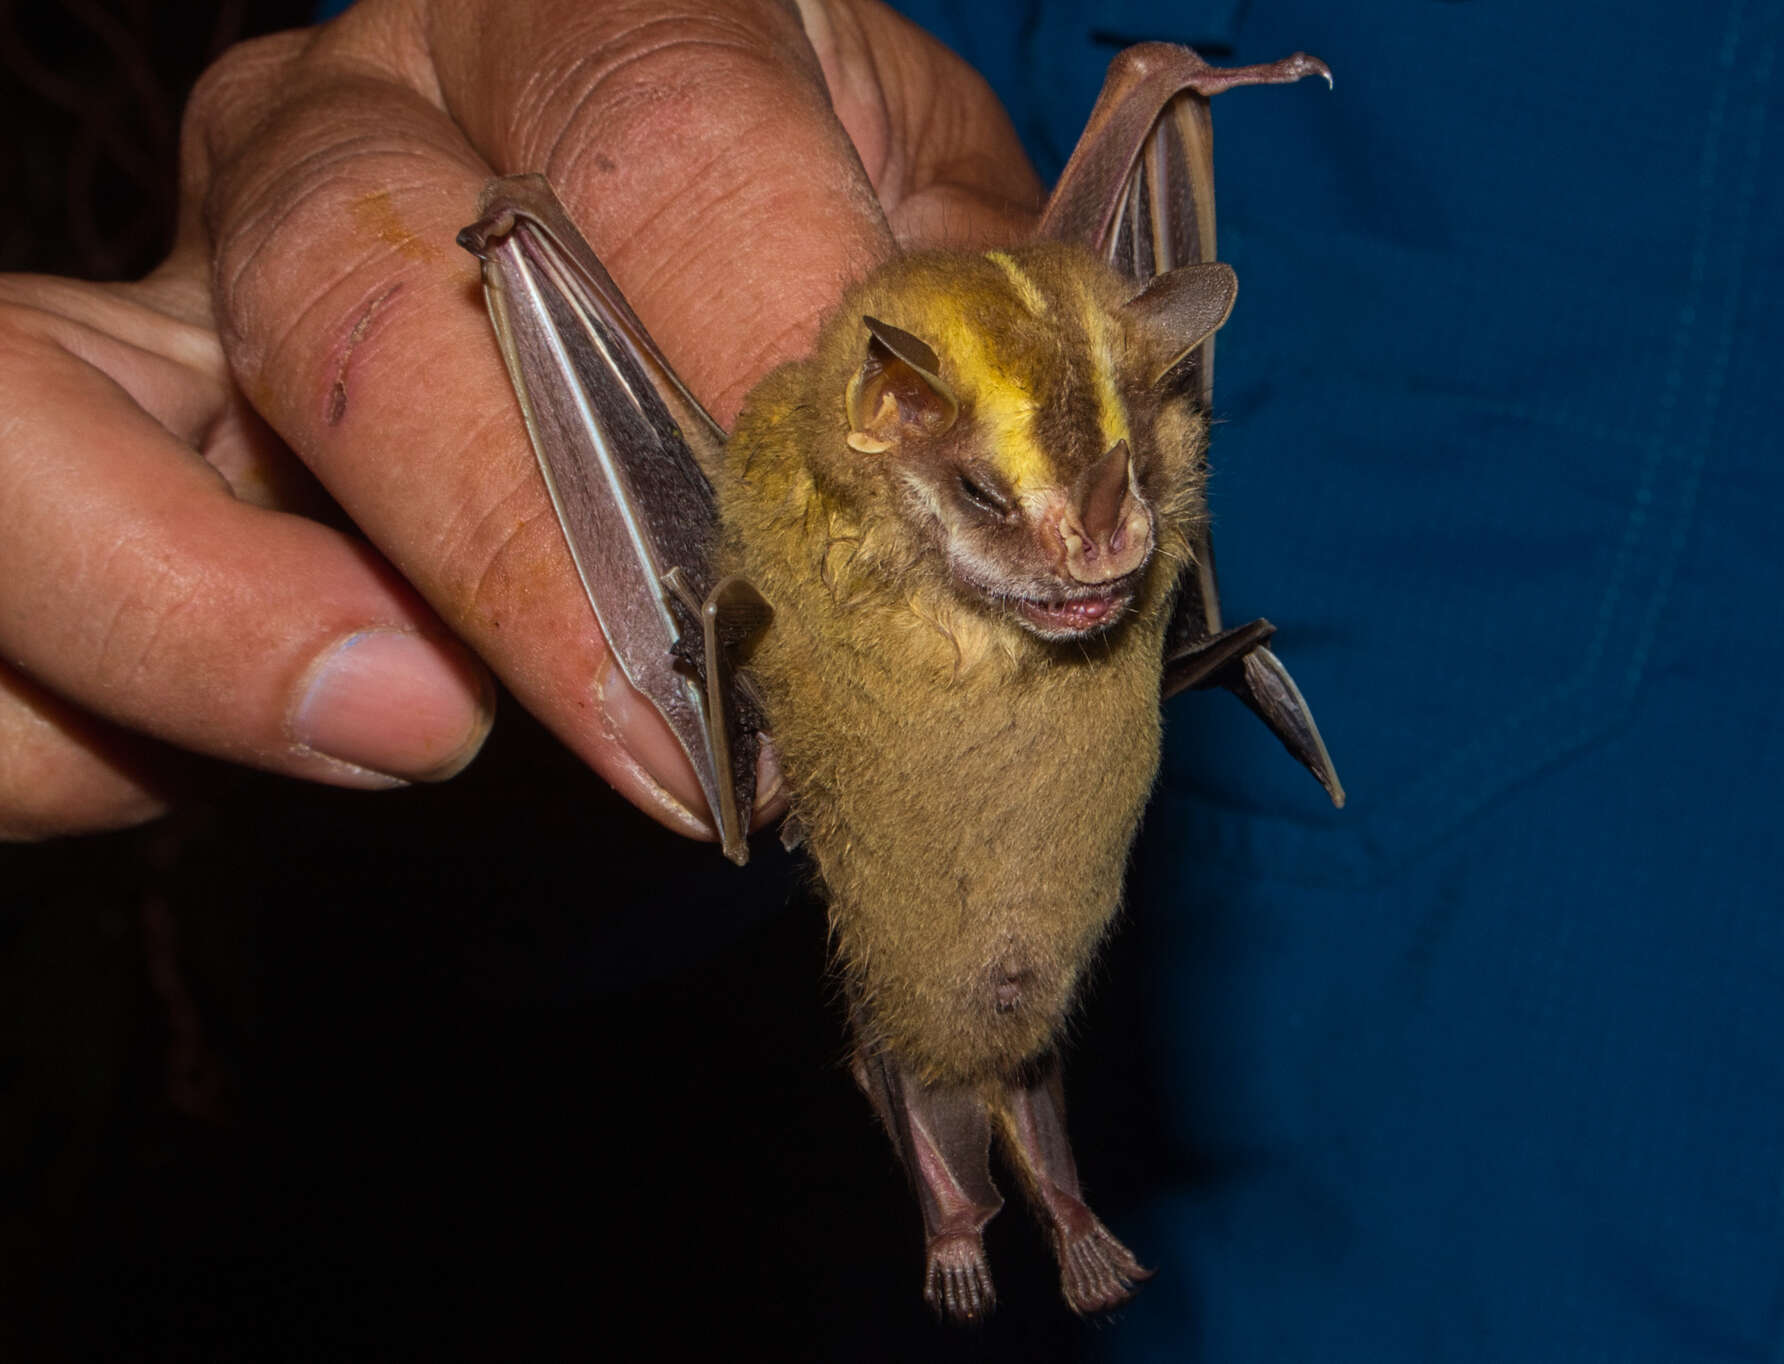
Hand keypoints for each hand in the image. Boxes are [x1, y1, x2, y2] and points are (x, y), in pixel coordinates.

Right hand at [0, 0, 1041, 840]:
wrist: (615, 242)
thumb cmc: (780, 219)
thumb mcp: (896, 195)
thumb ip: (957, 283)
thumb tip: (1029, 466)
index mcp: (594, 11)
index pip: (667, 132)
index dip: (764, 335)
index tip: (877, 534)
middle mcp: (367, 110)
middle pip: (362, 293)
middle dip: (525, 546)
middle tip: (688, 736)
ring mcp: (204, 260)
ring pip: (62, 404)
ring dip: (219, 622)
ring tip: (423, 740)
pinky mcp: (110, 400)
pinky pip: (26, 512)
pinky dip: (105, 686)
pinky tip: (317, 735)